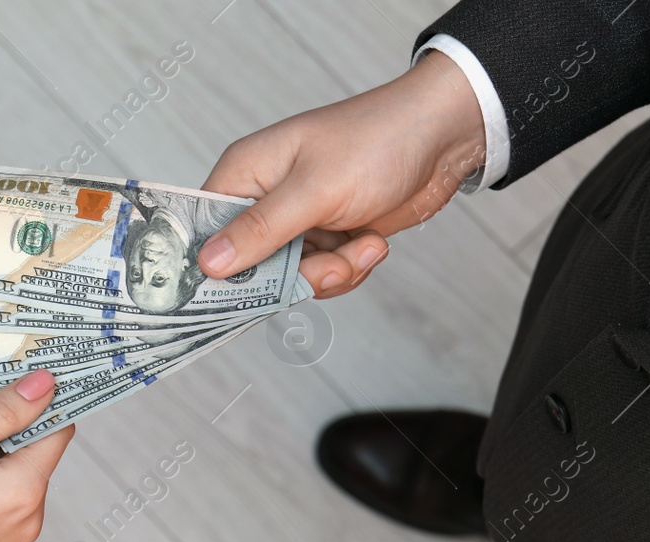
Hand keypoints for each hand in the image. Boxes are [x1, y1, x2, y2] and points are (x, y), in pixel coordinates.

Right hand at [198, 49, 486, 298]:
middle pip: (250, 267)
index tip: (234, 295)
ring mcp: (298, 220)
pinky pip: (322, 276)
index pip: (205, 230)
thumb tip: (207, 264)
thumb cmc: (376, 142)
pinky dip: (350, 269)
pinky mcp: (329, 236)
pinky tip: (372, 244)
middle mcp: (265, 198)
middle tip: (329, 267)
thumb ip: (260, 230)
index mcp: (246, 174)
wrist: (444, 139)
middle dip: (294, 276)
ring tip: (363, 246)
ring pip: (290, 278)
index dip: (216, 266)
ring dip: (332, 274)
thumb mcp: (314, 190)